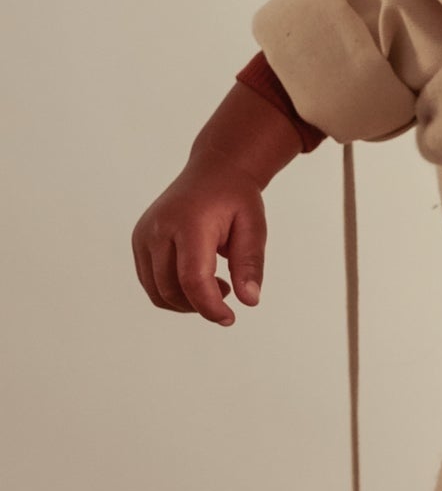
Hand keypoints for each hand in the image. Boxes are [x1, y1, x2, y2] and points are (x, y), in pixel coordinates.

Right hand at [132, 80, 304, 324]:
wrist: (213, 172)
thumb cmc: (236, 199)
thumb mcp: (254, 227)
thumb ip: (250, 264)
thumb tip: (250, 301)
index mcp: (189, 223)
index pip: (193, 278)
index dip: (210, 306)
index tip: (229, 318)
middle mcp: (159, 229)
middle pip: (171, 289)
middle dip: (200, 305)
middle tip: (228, 294)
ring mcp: (144, 235)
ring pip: (157, 291)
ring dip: (185, 302)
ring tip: (215, 285)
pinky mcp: (139, 241)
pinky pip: (150, 282)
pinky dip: (172, 292)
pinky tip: (197, 279)